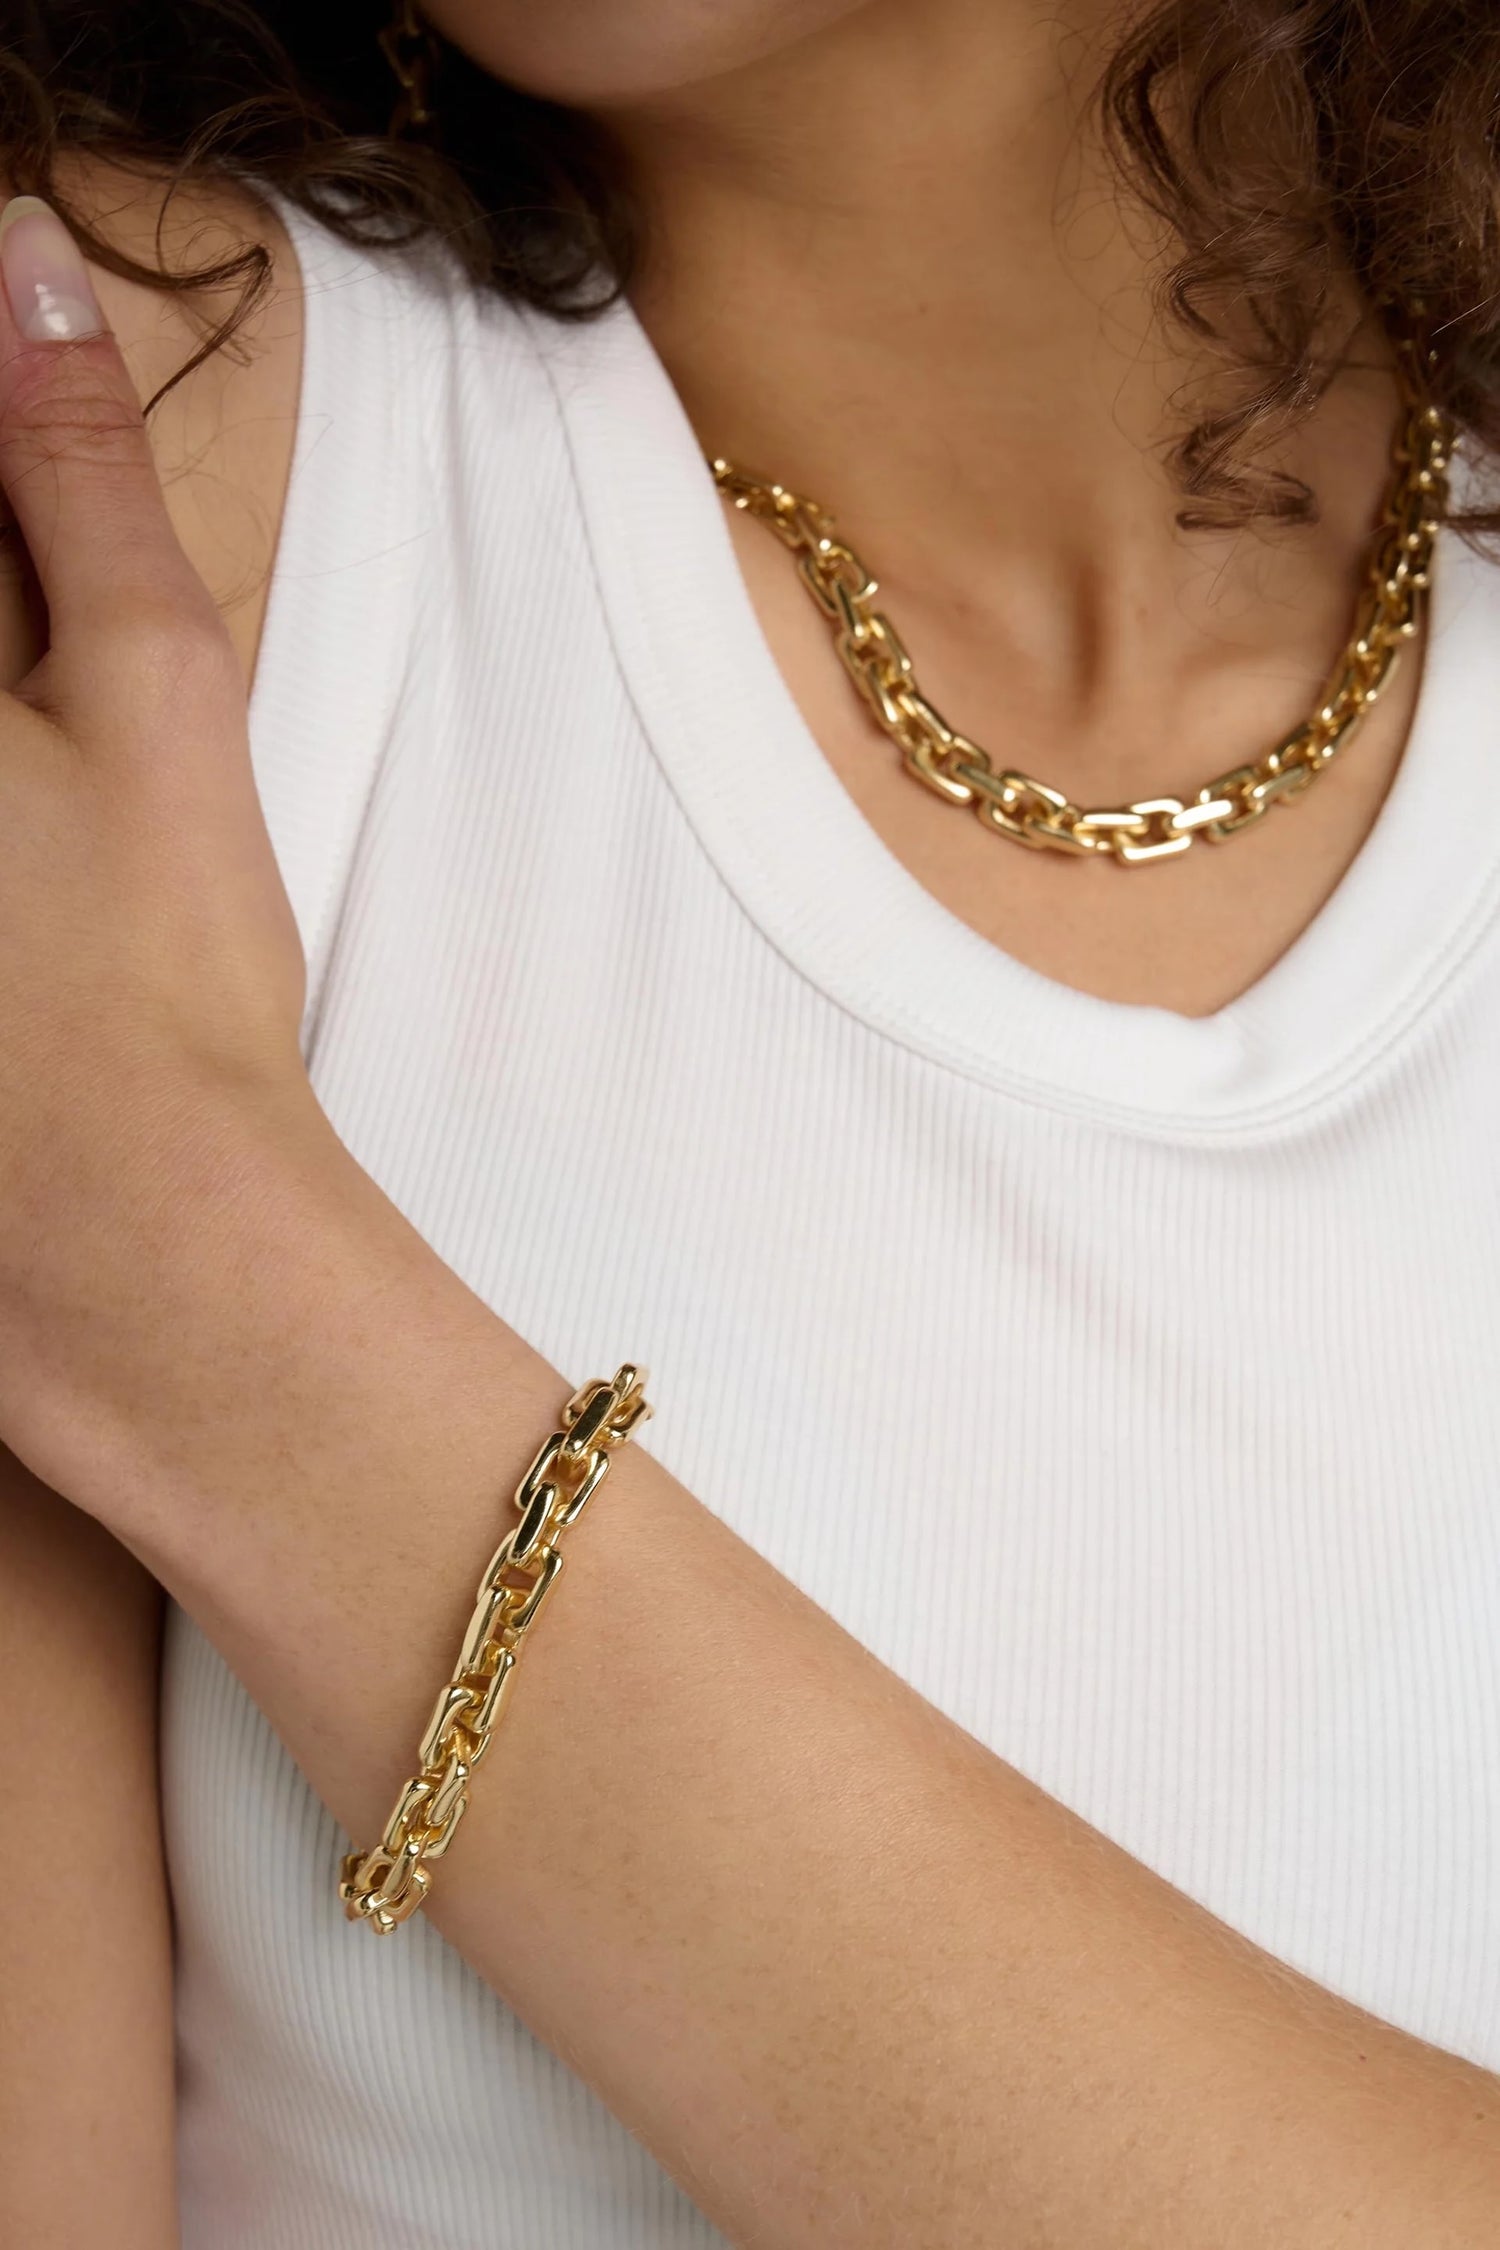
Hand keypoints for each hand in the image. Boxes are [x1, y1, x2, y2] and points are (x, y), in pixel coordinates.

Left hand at [0, 197, 319, 1488]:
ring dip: (7, 745)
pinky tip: (21, 907)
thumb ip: (77, 469)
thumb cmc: (161, 973)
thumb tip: (21, 262)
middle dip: (0, 647)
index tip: (46, 655)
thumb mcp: (159, 692)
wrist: (133, 1234)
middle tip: (61, 775)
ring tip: (52, 873)